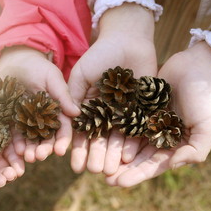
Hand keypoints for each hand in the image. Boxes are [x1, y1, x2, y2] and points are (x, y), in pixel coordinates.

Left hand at [0, 46, 78, 161]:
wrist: (16, 62)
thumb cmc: (38, 67)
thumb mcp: (52, 78)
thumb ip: (63, 95)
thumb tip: (77, 113)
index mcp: (58, 111)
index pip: (63, 129)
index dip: (62, 140)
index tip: (59, 151)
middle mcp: (45, 120)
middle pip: (47, 138)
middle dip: (45, 149)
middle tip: (40, 156)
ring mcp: (28, 121)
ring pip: (32, 140)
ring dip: (31, 150)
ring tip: (28, 157)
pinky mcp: (13, 120)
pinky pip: (15, 135)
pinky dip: (16, 144)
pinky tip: (17, 151)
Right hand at [68, 3, 156, 174]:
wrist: (128, 40)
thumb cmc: (100, 54)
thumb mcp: (81, 73)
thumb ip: (73, 94)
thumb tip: (69, 119)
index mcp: (88, 107)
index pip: (81, 132)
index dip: (78, 148)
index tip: (74, 165)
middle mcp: (105, 114)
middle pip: (100, 139)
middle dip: (96, 155)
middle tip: (94, 171)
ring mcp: (123, 113)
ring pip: (117, 138)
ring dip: (112, 155)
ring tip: (109, 171)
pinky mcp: (140, 110)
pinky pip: (135, 129)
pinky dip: (130, 143)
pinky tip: (126, 156)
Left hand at [106, 42, 210, 186]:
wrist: (197, 67)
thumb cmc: (205, 99)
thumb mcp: (206, 127)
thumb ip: (195, 150)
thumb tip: (173, 165)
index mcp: (175, 145)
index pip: (154, 165)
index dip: (137, 175)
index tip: (119, 183)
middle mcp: (160, 137)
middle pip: (138, 157)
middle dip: (122, 169)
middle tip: (105, 179)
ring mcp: (149, 123)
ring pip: (129, 142)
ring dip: (115, 153)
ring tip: (99, 163)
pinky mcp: (140, 108)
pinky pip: (126, 122)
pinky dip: (115, 131)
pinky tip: (101, 137)